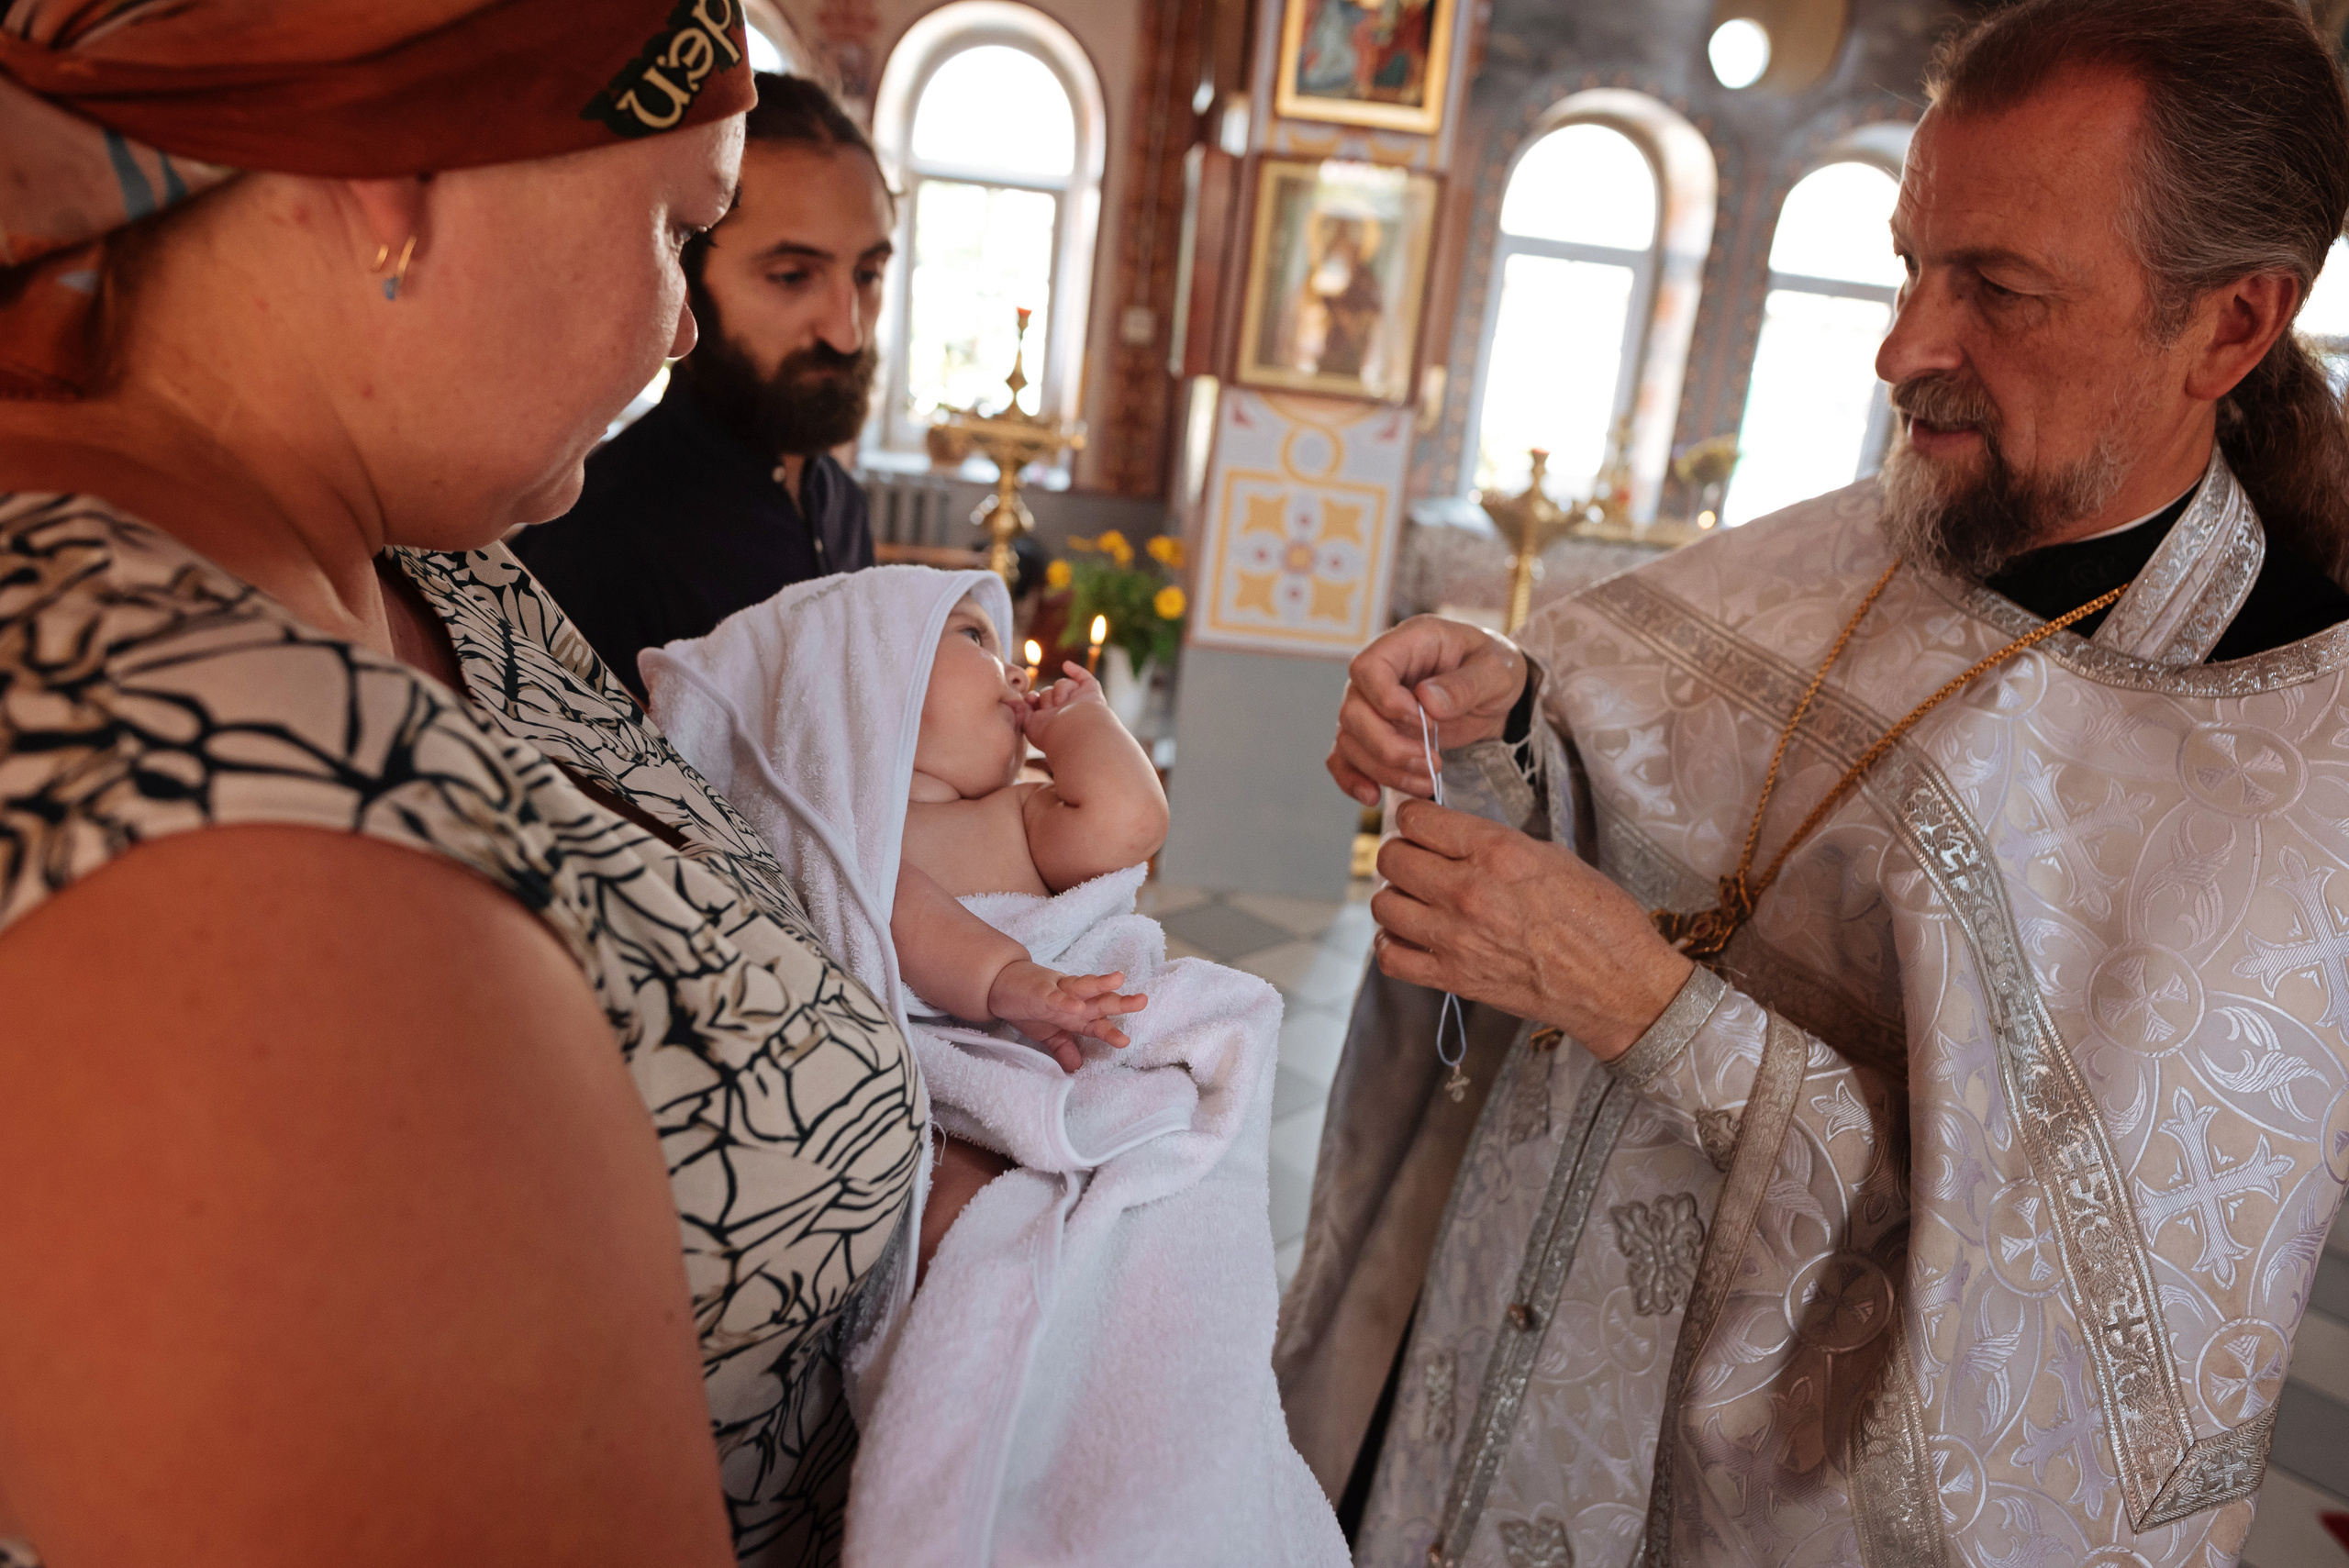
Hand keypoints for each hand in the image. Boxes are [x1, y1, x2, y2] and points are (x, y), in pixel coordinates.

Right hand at [987, 958, 1147, 1072]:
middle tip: (1143, 1001)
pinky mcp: (1040, 991)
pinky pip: (1054, 997)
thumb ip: (1063, 1047)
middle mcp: (1073, 1000)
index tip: (1126, 1041)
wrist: (1001, 984)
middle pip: (1100, 1001)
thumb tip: (1077, 1067)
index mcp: (1076, 1014)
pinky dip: (1065, 1002)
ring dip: (1101, 985)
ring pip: (1083, 987)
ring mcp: (1058, 992)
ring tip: (1118, 981)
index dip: (1112, 1032)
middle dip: (1120, 1002)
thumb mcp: (1047, 1034)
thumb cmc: (1029, 1006)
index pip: (1099, 1023)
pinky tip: (1077, 1006)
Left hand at [1024, 662, 1110, 750]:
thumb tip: (1026, 699)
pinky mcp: (1091, 693)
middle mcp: (1065, 711)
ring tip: (1059, 702)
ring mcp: (1078, 702)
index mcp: (1052, 720)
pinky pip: (1085, 678)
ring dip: (1058, 690)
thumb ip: (1024, 711)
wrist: (1076, 733)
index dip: (1033, 698)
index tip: (1030, 699)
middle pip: (1049, 692)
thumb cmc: (1052, 734)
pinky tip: (1066, 665)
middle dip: (1046, 697)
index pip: (1040, 703)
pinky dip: (1076, 670)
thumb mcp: (1030, 724)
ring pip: (1062, 684)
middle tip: (1049, 708)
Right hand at [1328, 615, 1529, 807]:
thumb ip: (1466, 684)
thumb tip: (1426, 701)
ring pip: (1350, 740)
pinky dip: (1353, 778)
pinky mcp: (1373, 733)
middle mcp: (1379, 673)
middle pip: (1352, 711)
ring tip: (1427, 781)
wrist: (1495, 694)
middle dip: (1388, 746)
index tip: (1425, 722)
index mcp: (1408, 643)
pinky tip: (1372, 796)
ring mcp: (1371, 704)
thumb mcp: (1497, 671)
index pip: (1367, 667)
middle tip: (1431, 762)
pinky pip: (1346, 757)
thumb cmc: (1494, 670)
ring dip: (1383, 768)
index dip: (1386, 701)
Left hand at [1371, 799, 1692, 1060]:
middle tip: (1418, 859)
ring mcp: (1456, 938)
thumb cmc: (1600, 920)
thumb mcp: (1554, 857)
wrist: (1618, 985)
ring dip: (1396, 897)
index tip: (1421, 824)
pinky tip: (1411, 936)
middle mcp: (1469, 891)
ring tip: (1415, 899)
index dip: (1415, 818)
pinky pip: (1391, 957)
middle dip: (1402, 852)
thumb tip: (1458, 839)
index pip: (1417, 820)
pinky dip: (1392, 944)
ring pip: (1383, 904)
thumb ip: (1497, 846)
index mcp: (1498, 852)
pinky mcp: (1454, 978)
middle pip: (1393, 858)